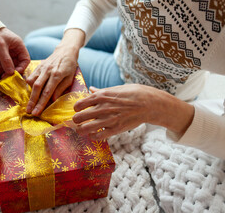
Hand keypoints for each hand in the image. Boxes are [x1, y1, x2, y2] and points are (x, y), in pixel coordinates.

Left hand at [0, 28, 29, 76]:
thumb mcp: (0, 47)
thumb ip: (6, 60)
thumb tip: (11, 72)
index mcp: (19, 46)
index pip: (25, 60)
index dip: (21, 68)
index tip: (14, 74)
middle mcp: (14, 51)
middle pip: (14, 65)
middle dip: (7, 71)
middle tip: (1, 77)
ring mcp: (7, 54)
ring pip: (5, 66)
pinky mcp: (0, 55)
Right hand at [26, 29, 84, 115]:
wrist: (65, 51)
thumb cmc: (70, 66)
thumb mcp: (70, 78)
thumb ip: (61, 88)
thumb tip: (52, 99)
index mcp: (57, 75)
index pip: (47, 92)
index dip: (41, 103)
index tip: (37, 112)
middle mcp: (48, 71)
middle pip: (37, 88)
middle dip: (32, 101)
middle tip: (29, 111)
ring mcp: (41, 68)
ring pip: (32, 82)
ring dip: (29, 94)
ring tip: (29, 104)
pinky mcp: (38, 66)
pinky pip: (30, 76)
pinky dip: (29, 85)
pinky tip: (31, 92)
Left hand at [73, 84, 194, 139]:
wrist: (149, 103)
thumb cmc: (132, 93)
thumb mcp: (115, 89)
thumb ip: (101, 91)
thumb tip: (91, 89)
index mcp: (101, 96)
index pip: (79, 104)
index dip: (76, 108)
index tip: (77, 110)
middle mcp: (102, 108)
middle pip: (79, 117)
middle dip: (76, 120)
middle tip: (77, 121)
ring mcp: (108, 120)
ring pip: (85, 128)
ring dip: (80, 130)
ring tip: (81, 130)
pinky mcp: (116, 129)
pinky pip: (98, 136)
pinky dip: (93, 137)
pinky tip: (93, 135)